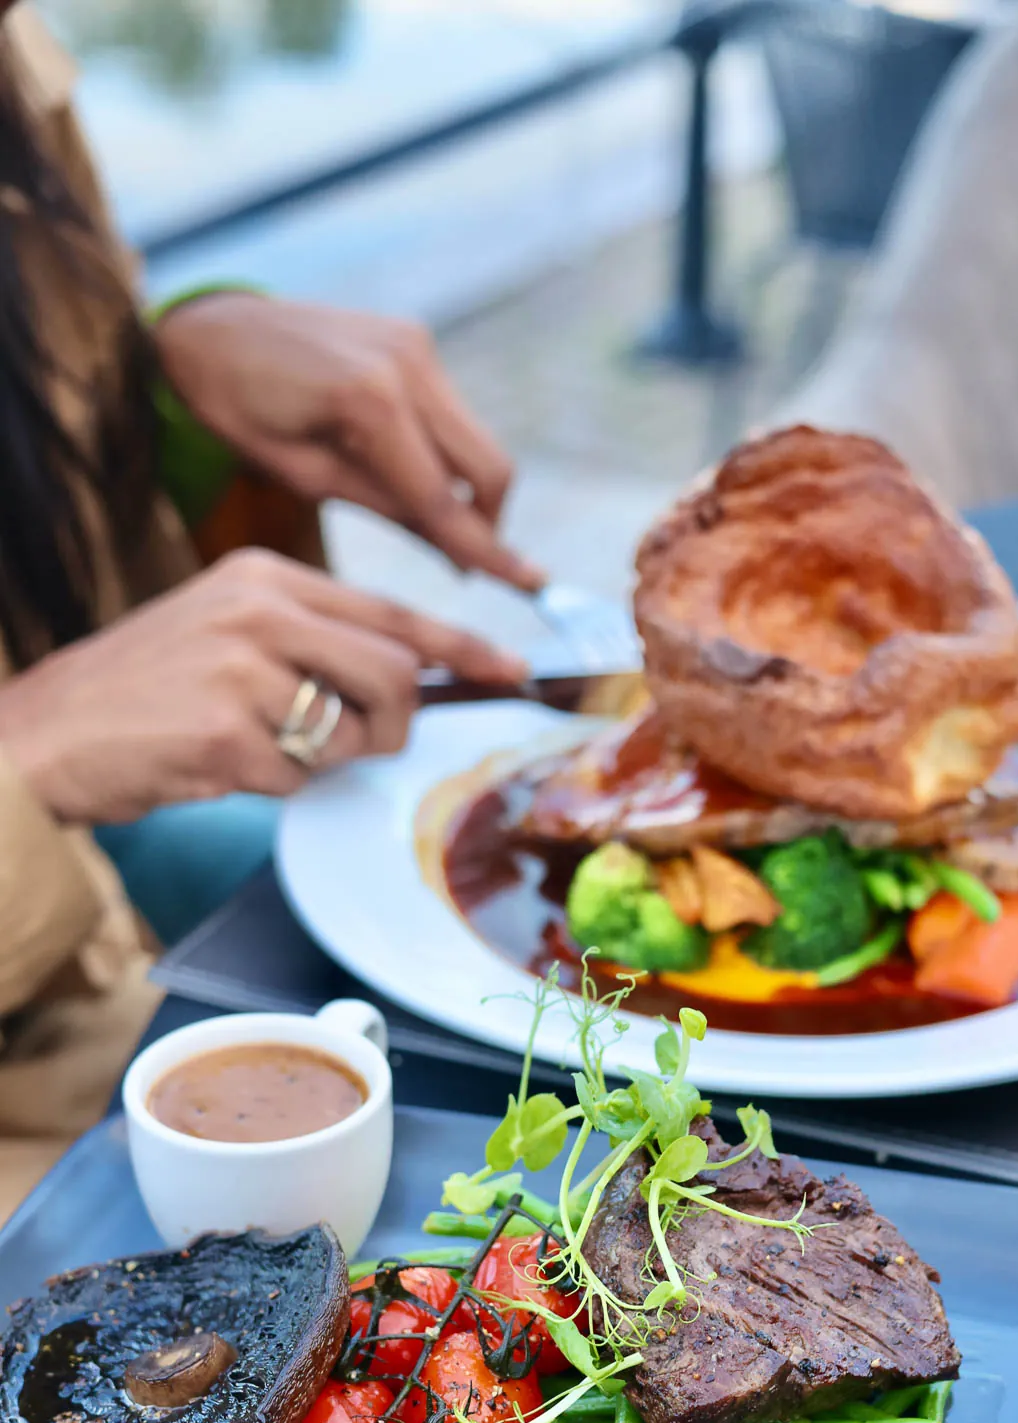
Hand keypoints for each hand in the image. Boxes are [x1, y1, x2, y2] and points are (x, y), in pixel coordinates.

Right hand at [0, 549, 525, 826]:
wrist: (42, 733)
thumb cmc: (142, 690)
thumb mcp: (224, 631)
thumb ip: (311, 640)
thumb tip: (409, 676)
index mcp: (263, 577)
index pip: (390, 610)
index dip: (458, 644)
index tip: (507, 666)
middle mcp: (260, 609)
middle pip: (394, 674)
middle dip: (392, 724)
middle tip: (356, 742)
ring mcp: (243, 666)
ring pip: (353, 730)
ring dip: (323, 759)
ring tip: (259, 746)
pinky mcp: (226, 728)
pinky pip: (297, 778)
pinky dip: (269, 786)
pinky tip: (215, 764)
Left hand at [152, 295, 544, 591]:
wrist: (208, 325)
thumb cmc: (237, 408)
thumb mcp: (303, 475)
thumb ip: (387, 508)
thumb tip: (457, 552)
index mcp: (370, 400)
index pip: (444, 496)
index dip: (486, 549)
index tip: (530, 585)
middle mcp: (407, 363)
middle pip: (488, 465)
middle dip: (488, 521)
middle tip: (468, 563)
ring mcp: (417, 345)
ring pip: (477, 441)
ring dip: (467, 488)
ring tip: (426, 519)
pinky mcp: (416, 340)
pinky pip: (453, 416)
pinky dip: (446, 455)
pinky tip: (409, 472)